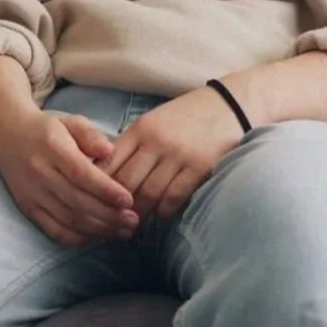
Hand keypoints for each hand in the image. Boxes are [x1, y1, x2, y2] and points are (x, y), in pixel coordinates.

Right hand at [0, 64, 137, 246]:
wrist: (6, 134)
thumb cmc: (46, 128)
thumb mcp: (70, 121)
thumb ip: (90, 134)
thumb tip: (109, 150)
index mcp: (52, 148)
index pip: (81, 174)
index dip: (106, 190)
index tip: (129, 200)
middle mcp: (39, 172)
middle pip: (77, 201)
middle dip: (108, 215)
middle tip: (133, 221)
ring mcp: (31, 193)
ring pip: (67, 219)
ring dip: (98, 229)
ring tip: (122, 231)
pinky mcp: (27, 207)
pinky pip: (53, 230)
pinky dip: (77, 238)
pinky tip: (98, 237)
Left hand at [102, 86, 245, 220]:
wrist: (231, 105)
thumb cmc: (188, 116)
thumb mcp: (154, 120)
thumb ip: (133, 143)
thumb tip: (106, 172)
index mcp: (141, 128)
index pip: (109, 162)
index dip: (98, 185)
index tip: (95, 200)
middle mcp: (156, 142)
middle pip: (125, 182)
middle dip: (116, 204)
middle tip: (112, 218)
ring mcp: (178, 155)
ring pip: (148, 193)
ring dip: (139, 211)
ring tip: (133, 221)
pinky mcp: (200, 167)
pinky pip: (174, 197)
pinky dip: (164, 210)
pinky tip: (161, 215)